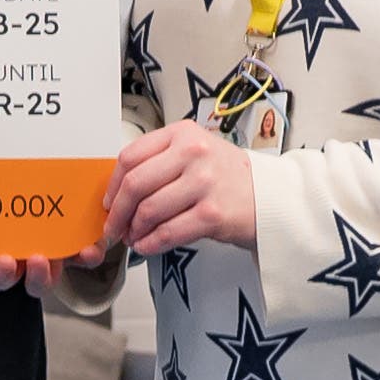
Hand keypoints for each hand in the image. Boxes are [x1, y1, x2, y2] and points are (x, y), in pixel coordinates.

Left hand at [109, 124, 259, 257]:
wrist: (270, 197)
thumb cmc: (227, 176)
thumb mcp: (195, 151)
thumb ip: (159, 160)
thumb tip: (118, 189)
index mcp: (182, 133)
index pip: (131, 156)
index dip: (112, 184)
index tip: (109, 201)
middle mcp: (194, 153)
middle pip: (136, 184)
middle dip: (117, 212)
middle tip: (113, 226)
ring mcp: (204, 183)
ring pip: (149, 210)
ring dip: (134, 230)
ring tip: (133, 237)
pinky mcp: (212, 214)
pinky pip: (167, 232)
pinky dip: (150, 244)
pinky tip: (146, 245)